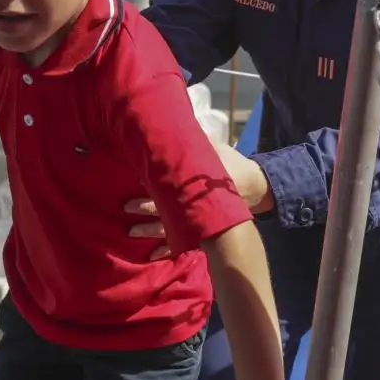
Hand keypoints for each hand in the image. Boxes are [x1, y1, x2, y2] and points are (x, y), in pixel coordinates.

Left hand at [127, 145, 272, 258]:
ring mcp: (197, 222)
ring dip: (148, 230)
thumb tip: (180, 122)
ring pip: (168, 229)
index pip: (169, 184)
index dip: (151, 183)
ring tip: (131, 232)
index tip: (135, 179)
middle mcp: (194, 205)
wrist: (255, 188)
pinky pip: (180, 244)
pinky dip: (165, 251)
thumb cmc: (232, 166)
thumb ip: (198, 140)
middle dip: (144, 207)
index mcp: (195, 184)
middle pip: (165, 207)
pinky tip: (150, 256)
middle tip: (125, 205)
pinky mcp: (200, 232)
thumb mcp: (216, 149)